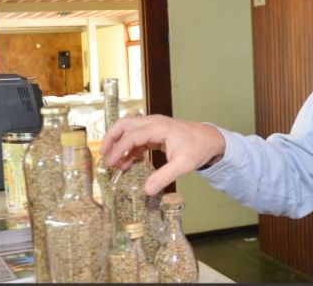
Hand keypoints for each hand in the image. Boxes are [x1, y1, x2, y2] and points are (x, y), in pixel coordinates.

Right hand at [99, 114, 224, 195]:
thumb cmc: (198, 149)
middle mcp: (154, 123)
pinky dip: (129, 149)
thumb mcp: (183, 165)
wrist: (210, 140)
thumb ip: (164, 177)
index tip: (109, 162)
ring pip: (129, 129)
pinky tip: (126, 163)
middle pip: (125, 124)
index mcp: (159, 128)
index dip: (118, 149)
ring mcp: (154, 126)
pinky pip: (137, 138)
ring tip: (111, 162)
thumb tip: (146, 190)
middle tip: (102, 154)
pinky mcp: (155, 133)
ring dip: (118, 143)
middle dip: (111, 137)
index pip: (132, 135)